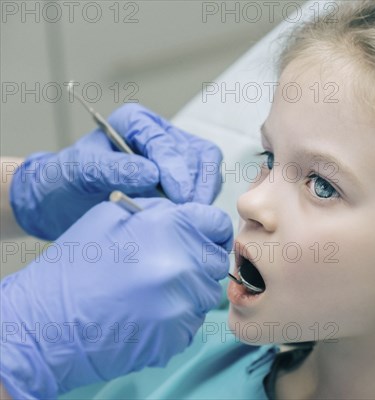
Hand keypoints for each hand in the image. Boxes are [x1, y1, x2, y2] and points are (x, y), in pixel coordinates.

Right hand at [0, 198, 232, 398]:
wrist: (44, 324)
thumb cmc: (73, 267)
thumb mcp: (111, 216)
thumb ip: (159, 211)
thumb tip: (188, 216)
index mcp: (169, 227)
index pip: (218, 224)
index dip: (210, 230)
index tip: (202, 238)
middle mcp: (182, 264)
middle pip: (215, 261)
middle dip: (199, 261)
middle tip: (169, 267)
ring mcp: (182, 304)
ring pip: (206, 293)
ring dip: (188, 291)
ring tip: (151, 292)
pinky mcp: (176, 336)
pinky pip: (192, 322)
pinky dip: (176, 318)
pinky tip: (145, 314)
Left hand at [10, 103, 222, 239]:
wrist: (67, 202)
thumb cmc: (69, 182)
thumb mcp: (79, 171)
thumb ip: (112, 169)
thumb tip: (151, 174)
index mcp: (136, 122)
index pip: (165, 142)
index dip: (175, 169)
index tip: (179, 196)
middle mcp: (161, 135)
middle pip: (196, 153)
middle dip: (195, 183)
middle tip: (189, 210)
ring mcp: (177, 156)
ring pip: (208, 168)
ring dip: (204, 192)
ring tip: (192, 215)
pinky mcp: (186, 177)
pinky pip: (208, 184)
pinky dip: (204, 199)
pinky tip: (191, 216)